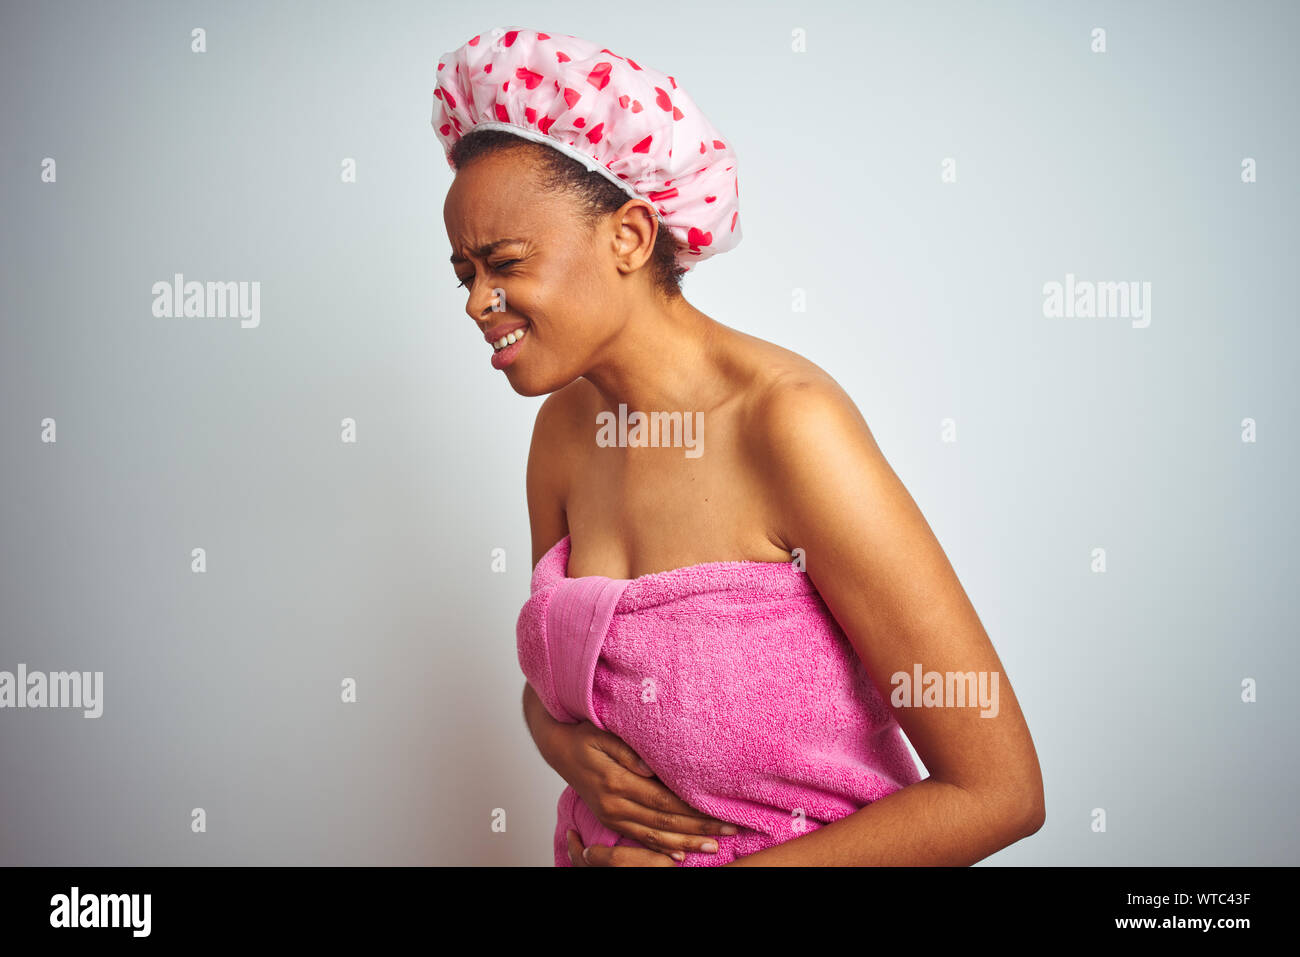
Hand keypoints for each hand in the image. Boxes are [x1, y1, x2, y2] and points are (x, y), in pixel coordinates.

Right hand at [550, 719, 734, 861]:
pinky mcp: (610, 820)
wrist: (557, 748)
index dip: (693, 811)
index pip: (663, 802)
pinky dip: (660, 849)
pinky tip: (679, 854)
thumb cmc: (584, 736)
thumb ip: (627, 751)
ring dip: (685, 843)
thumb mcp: (602, 734)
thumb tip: (650, 767)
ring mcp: (611, 816)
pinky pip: (638, 839)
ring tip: (712, 847)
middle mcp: (614, 805)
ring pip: (654, 836)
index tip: (720, 813)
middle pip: (664, 822)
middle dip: (698, 830)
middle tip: (729, 832)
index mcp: (616, 783)